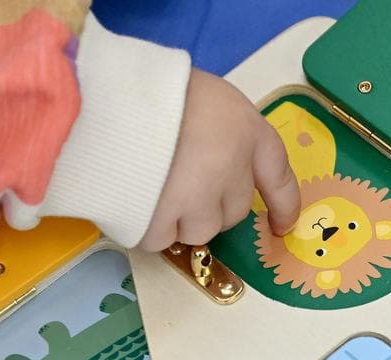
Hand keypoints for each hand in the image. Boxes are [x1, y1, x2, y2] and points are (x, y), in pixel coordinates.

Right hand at [139, 69, 298, 251]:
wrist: (106, 98)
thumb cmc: (154, 89)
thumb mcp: (204, 95)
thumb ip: (220, 134)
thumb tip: (214, 168)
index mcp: (248, 132)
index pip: (280, 179)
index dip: (284, 207)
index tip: (280, 226)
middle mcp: (232, 170)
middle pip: (232, 214)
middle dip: (209, 206)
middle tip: (176, 180)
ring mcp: (198, 199)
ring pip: (198, 231)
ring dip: (177, 220)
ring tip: (149, 187)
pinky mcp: (162, 221)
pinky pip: (159, 239)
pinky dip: (145, 227)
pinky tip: (131, 198)